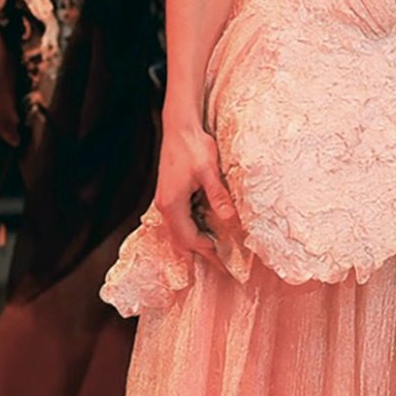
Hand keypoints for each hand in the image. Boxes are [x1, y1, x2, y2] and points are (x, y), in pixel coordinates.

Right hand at [157, 121, 235, 266]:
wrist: (179, 127)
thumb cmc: (193, 146)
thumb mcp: (209, 170)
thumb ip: (218, 195)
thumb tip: (230, 219)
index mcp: (173, 204)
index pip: (190, 238)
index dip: (207, 252)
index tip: (224, 263)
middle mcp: (165, 206)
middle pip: (180, 240)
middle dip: (199, 255)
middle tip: (219, 268)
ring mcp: (165, 200)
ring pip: (176, 232)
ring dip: (192, 245)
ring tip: (207, 257)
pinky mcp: (169, 193)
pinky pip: (177, 221)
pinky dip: (188, 232)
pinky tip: (198, 233)